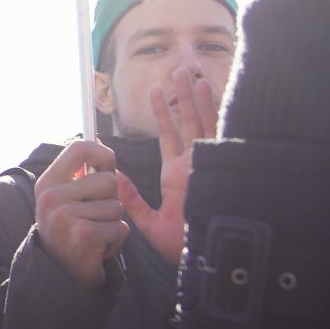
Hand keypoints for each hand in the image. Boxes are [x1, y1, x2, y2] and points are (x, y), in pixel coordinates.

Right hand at [34, 140, 127, 290]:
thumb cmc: (69, 230)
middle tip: (94, 217)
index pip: (79, 147)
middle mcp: (52, 197)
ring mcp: (66, 216)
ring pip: (117, 207)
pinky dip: (116, 241)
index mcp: (48, 182)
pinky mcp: (84, 236)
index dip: (103, 154)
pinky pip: (120, 228)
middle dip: (111, 200)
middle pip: (109, 181)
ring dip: (113, 223)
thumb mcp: (64, 198)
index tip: (106, 168)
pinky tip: (98, 248)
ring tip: (95, 233)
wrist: (60, 273)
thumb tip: (100, 144)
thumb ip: (80, 175)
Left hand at [115, 66, 217, 265]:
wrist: (204, 257)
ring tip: (191, 74)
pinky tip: (212, 90)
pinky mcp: (219, 165)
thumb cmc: (180, 244)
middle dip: (183, 97)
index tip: (155, 92)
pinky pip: (219, 133)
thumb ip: (130, 197)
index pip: (170, 136)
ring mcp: (208, 163)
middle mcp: (194, 164)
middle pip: (189, 122)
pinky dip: (215, 111)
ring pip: (204, 122)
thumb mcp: (147, 220)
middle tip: (178, 70)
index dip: (163, 114)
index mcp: (177, 174)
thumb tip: (111, 176)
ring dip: (198, 98)